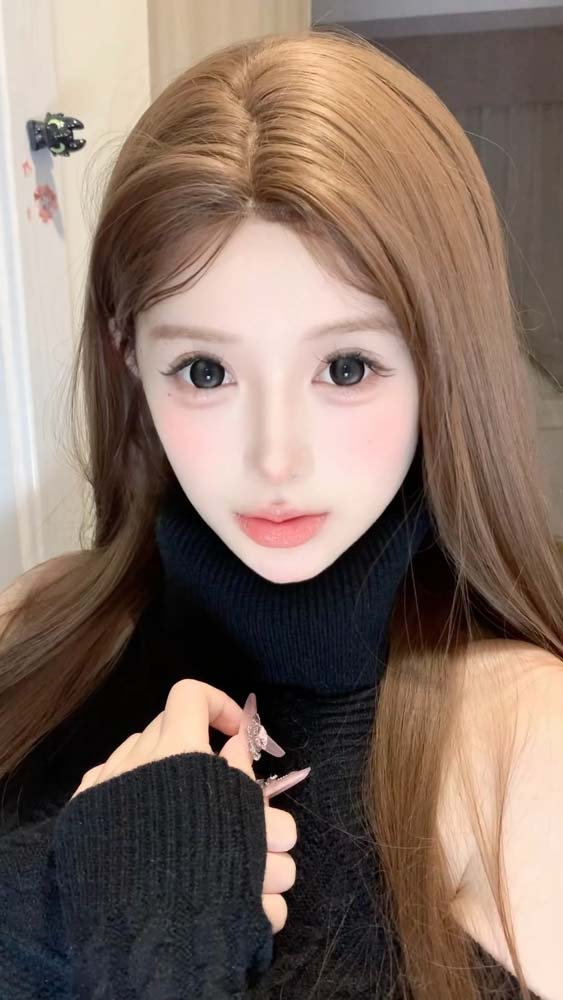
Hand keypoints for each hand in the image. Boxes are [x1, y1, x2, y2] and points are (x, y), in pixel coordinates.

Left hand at [70, 678, 297, 933]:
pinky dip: (133, 796)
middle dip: (199, 753)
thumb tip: (233, 740)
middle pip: (171, 728)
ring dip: (166, 774)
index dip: (217, 706)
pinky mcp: (81, 812)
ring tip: (184, 811)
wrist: (146, 933)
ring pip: (141, 756)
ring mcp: (103, 783)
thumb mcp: (241, 821)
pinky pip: (110, 784)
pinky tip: (149, 827)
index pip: (191, 696)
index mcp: (176, 749)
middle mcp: (136, 757)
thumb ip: (239, 773)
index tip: (238, 737)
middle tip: (218, 789)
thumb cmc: (204, 871)